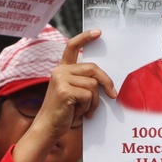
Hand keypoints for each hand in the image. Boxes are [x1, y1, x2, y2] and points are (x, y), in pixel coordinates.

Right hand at [12, 31, 113, 161]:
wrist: (48, 128)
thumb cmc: (64, 113)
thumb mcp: (75, 93)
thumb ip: (85, 82)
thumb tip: (107, 82)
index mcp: (62, 69)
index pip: (72, 47)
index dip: (85, 37)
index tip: (98, 32)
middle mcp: (60, 71)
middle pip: (92, 68)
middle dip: (106, 82)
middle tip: (113, 94)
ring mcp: (61, 79)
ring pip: (93, 85)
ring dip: (95, 101)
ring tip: (86, 110)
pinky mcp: (64, 90)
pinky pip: (89, 95)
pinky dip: (89, 107)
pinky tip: (81, 114)